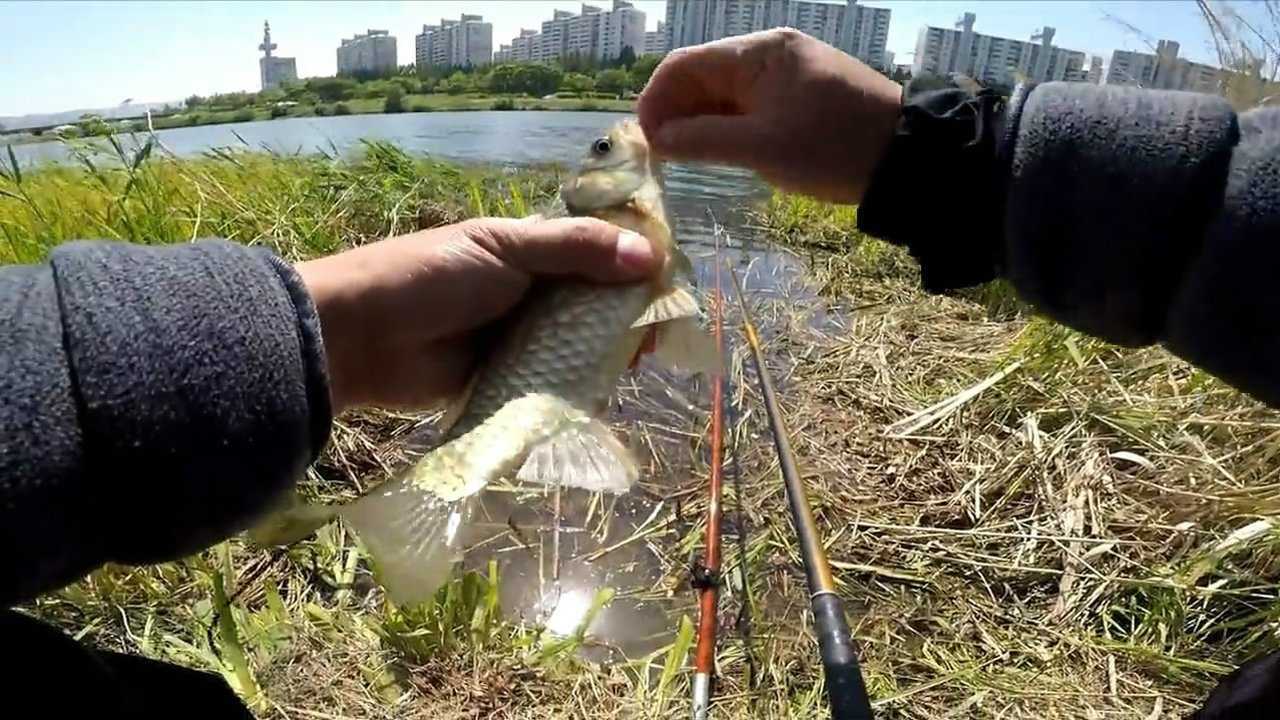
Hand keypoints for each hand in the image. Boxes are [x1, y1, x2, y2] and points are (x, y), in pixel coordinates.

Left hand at [296, 217, 657, 412]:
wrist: (361, 335)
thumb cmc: (430, 276)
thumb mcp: (506, 247)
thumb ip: (577, 249)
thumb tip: (651, 256)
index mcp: (531, 249)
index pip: (598, 251)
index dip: (634, 261)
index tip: (669, 279)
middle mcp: (532, 292)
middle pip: (597, 302)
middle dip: (628, 314)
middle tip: (657, 332)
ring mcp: (522, 338)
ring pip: (581, 344)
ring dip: (607, 351)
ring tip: (634, 360)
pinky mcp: (510, 382)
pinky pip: (556, 382)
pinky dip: (579, 385)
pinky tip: (606, 389)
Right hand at [638, 28, 901, 203]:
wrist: (907, 157)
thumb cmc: (834, 149)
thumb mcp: (763, 148)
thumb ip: (703, 141)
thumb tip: (657, 139)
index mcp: (759, 53)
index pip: (685, 65)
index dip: (655, 101)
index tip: (644, 141)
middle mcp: (769, 52)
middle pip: (701, 75)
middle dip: (675, 112)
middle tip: (661, 157)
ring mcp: (786, 72)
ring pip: (724, 92)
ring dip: (700, 121)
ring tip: (686, 158)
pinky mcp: (799, 93)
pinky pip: (748, 103)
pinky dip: (727, 124)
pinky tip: (720, 150)